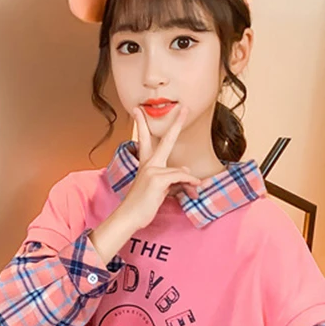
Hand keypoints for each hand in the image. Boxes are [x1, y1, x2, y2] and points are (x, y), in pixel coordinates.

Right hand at [120, 104, 199, 230]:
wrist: (129, 217)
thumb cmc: (142, 205)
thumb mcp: (159, 189)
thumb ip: (171, 178)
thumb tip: (186, 170)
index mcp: (146, 165)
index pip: (144, 140)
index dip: (141, 124)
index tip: (137, 111)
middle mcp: (148, 165)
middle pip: (165, 140)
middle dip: (176, 123)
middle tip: (184, 108)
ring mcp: (152, 171)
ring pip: (179, 171)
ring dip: (189, 183)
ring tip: (195, 191)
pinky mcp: (157, 180)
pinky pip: (181, 177)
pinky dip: (190, 183)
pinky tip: (195, 188)